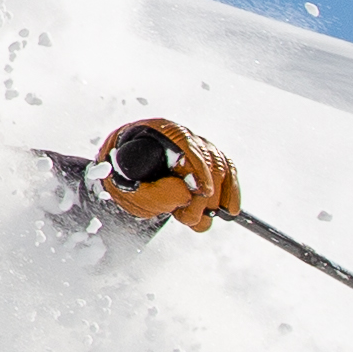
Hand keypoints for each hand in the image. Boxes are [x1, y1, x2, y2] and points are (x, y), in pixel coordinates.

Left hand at [94, 116, 241, 226]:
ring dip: (215, 198)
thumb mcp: (129, 189)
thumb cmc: (122, 179)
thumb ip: (154, 193)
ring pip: (220, 167)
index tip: (204, 192)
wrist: (121, 179)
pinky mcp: (208, 161)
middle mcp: (182, 137)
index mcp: (158, 132)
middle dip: (204, 195)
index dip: (199, 169)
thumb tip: (187, 193)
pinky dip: (231, 192)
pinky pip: (227, 172)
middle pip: (207, 159)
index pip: (186, 144)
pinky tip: (229, 210)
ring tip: (198, 219)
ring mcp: (197, 147)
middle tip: (190, 218)